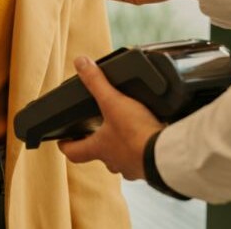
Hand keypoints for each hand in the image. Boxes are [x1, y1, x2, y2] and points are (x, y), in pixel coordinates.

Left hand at [57, 56, 162, 179]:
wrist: (167, 155)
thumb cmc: (137, 134)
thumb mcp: (114, 102)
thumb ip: (97, 82)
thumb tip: (80, 63)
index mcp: (99, 148)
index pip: (73, 152)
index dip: (66, 145)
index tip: (63, 140)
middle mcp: (114, 161)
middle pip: (99, 155)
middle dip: (97, 143)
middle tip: (97, 130)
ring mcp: (132, 166)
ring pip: (121, 159)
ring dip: (122, 147)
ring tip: (127, 131)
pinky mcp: (150, 167)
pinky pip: (142, 159)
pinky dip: (143, 149)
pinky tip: (150, 138)